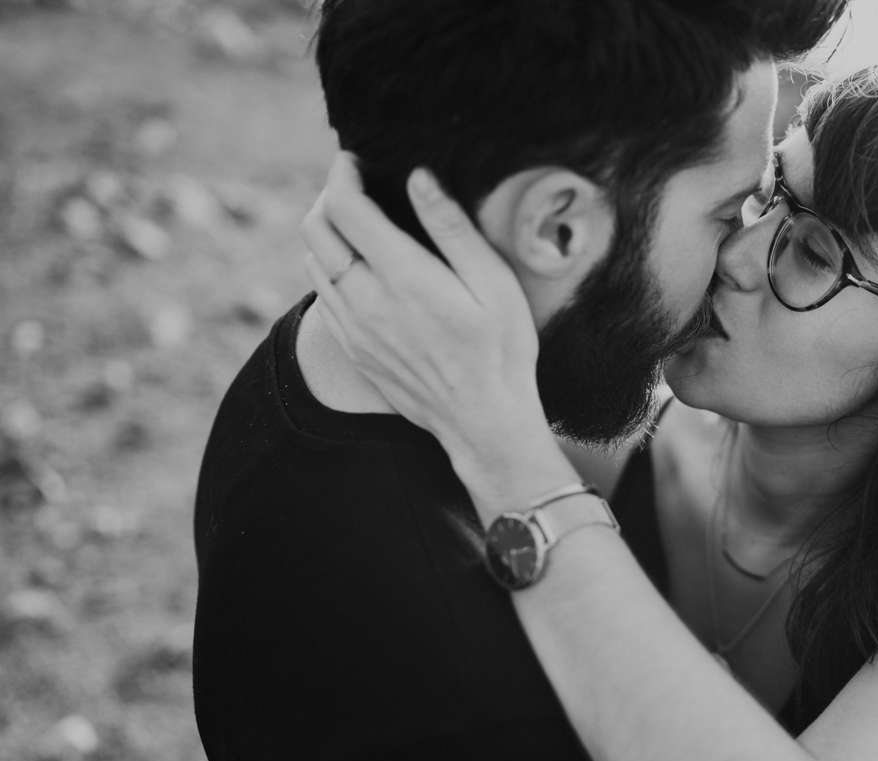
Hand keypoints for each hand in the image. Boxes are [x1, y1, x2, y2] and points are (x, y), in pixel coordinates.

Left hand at [300, 154, 577, 519]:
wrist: (484, 421)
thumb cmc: (502, 351)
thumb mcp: (494, 283)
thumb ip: (452, 227)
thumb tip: (417, 177)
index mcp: (402, 276)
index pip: (345, 207)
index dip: (342, 174)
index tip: (356, 160)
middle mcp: (366, 300)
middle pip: (316, 229)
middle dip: (329, 196)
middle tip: (355, 186)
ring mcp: (354, 328)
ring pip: (312, 262)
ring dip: (326, 233)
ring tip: (357, 223)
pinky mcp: (353, 349)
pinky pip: (322, 296)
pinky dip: (329, 270)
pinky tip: (359, 270)